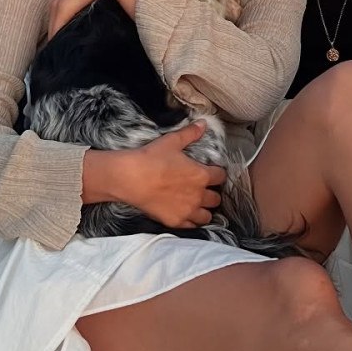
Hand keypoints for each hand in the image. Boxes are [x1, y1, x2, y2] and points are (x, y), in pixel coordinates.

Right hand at [89, 123, 226, 227]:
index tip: (212, 172)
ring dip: (204, 209)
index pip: (221, 177)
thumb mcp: (172, 141)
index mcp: (201, 175)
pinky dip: (191, 221)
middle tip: (203, 189)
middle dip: (212, 193)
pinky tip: (185, 214)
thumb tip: (203, 124)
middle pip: (216, 198)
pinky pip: (192, 226)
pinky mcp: (175, 221)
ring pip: (207, 216)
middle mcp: (198, 195)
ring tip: (197, 204)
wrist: (130, 178)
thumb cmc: (151, 158)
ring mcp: (187, 211)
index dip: (218, 174)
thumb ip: (190, 133)